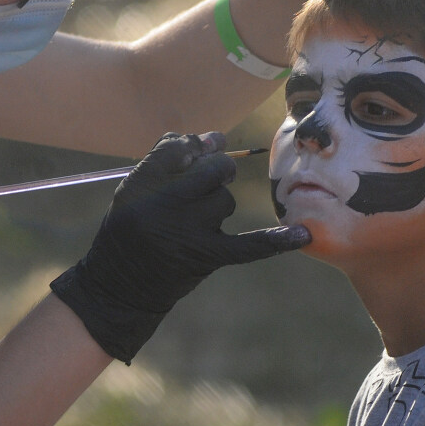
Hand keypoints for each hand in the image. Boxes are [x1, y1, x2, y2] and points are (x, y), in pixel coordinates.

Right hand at [51, 132, 308, 362]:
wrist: (121, 287)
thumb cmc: (129, 229)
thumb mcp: (133, 189)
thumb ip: (169, 158)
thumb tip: (218, 137)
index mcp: (140, 186)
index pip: (177, 149)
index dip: (191, 147)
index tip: (195, 150)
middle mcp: (164, 208)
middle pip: (211, 171)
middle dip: (212, 172)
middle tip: (200, 184)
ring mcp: (188, 235)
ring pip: (225, 200)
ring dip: (216, 203)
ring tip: (191, 222)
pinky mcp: (207, 258)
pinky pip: (249, 245)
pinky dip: (277, 240)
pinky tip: (304, 234)